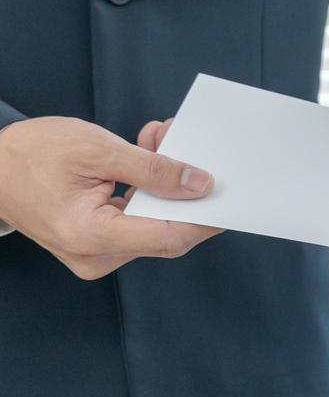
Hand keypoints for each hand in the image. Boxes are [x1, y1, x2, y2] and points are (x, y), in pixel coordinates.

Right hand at [0, 116, 220, 279]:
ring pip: (153, 223)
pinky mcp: (97, 243)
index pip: (169, 237)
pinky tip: (147, 157)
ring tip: (159, 140)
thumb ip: (152, 168)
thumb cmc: (29, 155)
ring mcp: (95, 254)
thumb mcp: (95, 149)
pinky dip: (147, 190)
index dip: (206, 218)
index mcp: (91, 236)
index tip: (231, 197)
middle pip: (165, 232)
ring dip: (165, 184)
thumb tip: (199, 184)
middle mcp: (95, 256)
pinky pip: (136, 220)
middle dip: (184, 190)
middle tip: (189, 147)